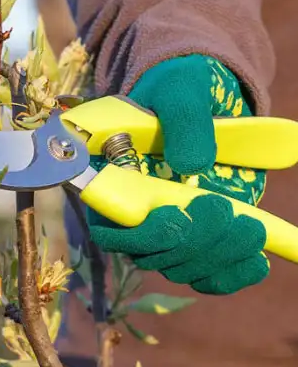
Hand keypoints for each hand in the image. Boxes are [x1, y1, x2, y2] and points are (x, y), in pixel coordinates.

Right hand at [87, 54, 268, 294]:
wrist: (202, 100)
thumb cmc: (178, 90)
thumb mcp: (180, 91)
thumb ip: (183, 121)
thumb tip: (192, 167)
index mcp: (113, 182)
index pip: (108, 228)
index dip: (136, 235)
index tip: (174, 215)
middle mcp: (136, 214)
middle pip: (149, 256)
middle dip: (190, 242)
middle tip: (222, 205)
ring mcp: (170, 230)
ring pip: (182, 268)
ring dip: (217, 256)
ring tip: (251, 227)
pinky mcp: (201, 238)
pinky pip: (209, 275)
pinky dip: (234, 274)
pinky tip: (258, 259)